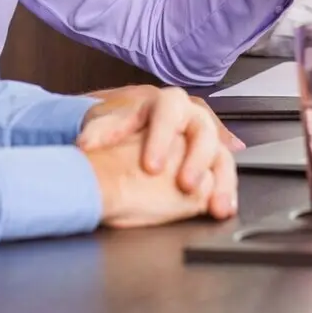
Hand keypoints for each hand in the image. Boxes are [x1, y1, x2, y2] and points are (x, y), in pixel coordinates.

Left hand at [78, 85, 237, 218]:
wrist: (135, 135)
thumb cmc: (125, 126)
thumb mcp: (110, 122)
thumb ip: (100, 130)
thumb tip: (86, 144)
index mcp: (168, 103)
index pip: (168, 114)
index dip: (162, 139)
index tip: (151, 166)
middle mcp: (193, 118)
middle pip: (203, 133)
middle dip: (196, 160)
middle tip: (185, 185)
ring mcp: (207, 140)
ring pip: (221, 155)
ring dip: (221, 182)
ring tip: (216, 205)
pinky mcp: (214, 162)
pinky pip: (225, 175)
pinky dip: (225, 193)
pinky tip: (223, 209)